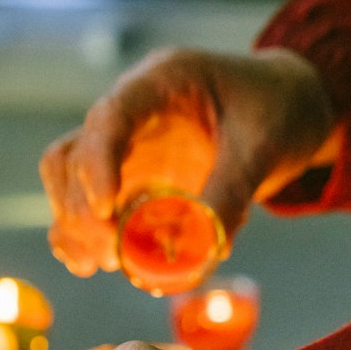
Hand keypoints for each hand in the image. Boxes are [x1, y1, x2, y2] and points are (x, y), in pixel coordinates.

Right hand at [40, 46, 338, 276]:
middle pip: (73, 155)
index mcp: (162, 83)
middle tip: (113, 256)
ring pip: (65, 180)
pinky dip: (79, 237)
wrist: (285, 110)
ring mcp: (124, 148)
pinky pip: (82, 207)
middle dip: (82, 210)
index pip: (109, 118)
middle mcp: (131, 114)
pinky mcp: (126, 181)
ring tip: (103, 263)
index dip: (97, 166)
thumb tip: (200, 251)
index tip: (106, 214)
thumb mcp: (264, 146)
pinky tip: (91, 265)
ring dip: (73, 226)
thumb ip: (231, 192)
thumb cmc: (275, 112)